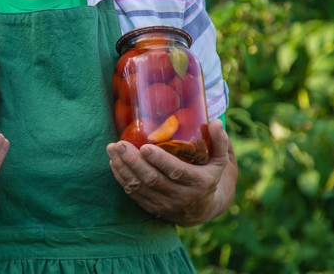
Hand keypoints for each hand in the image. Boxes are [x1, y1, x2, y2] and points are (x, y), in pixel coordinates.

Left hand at [106, 119, 235, 225]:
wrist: (203, 210)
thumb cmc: (209, 177)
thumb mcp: (221, 162)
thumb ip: (219, 143)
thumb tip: (216, 123)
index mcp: (198, 183)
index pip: (176, 172)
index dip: (160, 160)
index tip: (145, 146)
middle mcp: (180, 196)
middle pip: (152, 179)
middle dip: (133, 161)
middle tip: (119, 144)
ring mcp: (164, 204)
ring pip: (139, 187)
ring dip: (123, 168)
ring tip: (112, 149)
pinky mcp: (152, 208)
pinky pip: (133, 194)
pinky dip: (122, 178)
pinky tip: (114, 162)